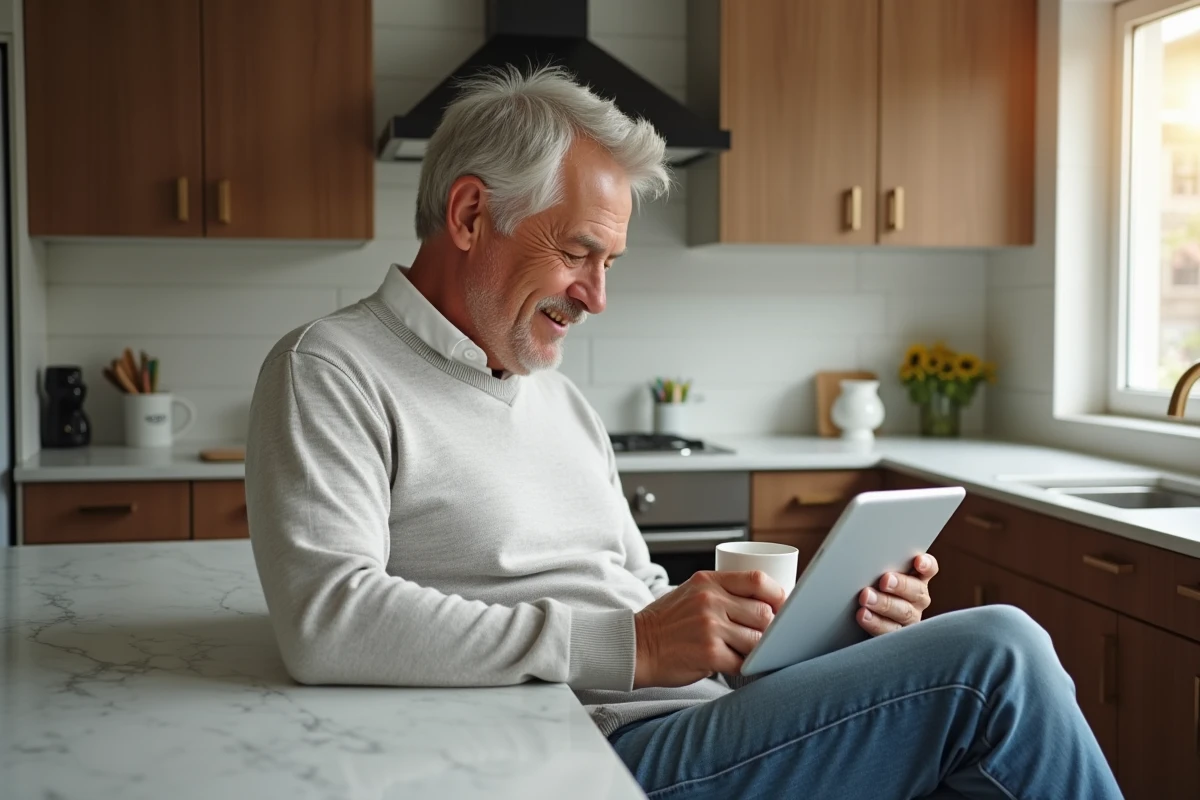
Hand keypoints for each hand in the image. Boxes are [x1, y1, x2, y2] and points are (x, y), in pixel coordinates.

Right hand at [633, 571, 784, 688]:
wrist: (636, 646)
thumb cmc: (666, 623)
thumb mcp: (691, 592)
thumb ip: (722, 593)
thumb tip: (765, 604)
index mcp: (708, 581)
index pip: (758, 580)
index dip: (778, 594)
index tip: (784, 607)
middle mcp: (710, 600)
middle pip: (764, 613)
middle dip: (773, 628)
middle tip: (769, 636)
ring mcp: (710, 627)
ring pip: (757, 640)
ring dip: (758, 650)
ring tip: (749, 652)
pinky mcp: (709, 653)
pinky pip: (743, 662)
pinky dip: (745, 666)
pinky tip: (738, 665)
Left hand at [856, 553, 938, 635]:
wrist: (856, 620)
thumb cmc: (869, 588)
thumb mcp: (876, 575)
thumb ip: (878, 566)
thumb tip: (864, 551)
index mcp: (916, 579)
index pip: (928, 570)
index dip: (926, 565)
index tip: (918, 561)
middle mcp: (916, 600)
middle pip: (916, 591)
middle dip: (901, 585)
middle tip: (885, 580)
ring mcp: (908, 619)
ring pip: (904, 612)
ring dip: (884, 604)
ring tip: (866, 597)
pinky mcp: (896, 636)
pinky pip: (890, 632)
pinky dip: (876, 623)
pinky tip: (863, 615)